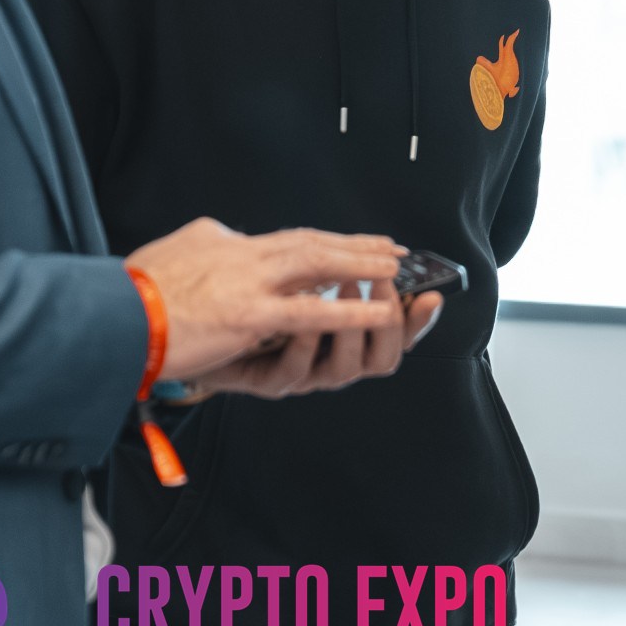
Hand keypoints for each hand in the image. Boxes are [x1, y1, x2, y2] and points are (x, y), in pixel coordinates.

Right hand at [125, 218, 404, 384]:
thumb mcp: (176, 253)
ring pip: (318, 266)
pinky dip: (348, 310)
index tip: (351, 243)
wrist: (109, 317)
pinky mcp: (248, 315)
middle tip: (389, 248)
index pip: (286, 238)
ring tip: (394, 270)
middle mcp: (242, 253)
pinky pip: (310, 312)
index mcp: (225, 242)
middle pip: (310, 242)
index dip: (325, 240)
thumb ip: (210, 247)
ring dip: (360, 267)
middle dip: (354, 245)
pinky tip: (376, 311)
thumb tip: (229, 240)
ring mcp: (247, 283)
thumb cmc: (132, 294)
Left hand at [182, 290, 445, 400]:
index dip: (418, 320)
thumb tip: (369, 243)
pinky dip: (304, 347)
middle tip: (386, 278)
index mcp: (346, 337)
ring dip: (350, 327)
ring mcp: (302, 375)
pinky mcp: (267, 382)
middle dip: (390, 318)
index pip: (395, 334)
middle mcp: (330, 361)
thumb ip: (335, 267)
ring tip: (349, 288)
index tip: (432, 295)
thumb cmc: (252, 304)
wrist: (193, 331)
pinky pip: (294, 372)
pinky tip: (305, 322)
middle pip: (382, 359)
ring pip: (343, 370)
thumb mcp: (299, 279)